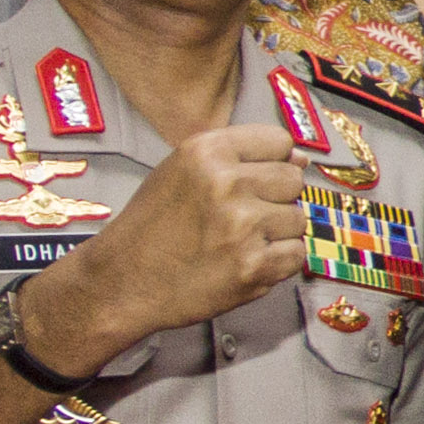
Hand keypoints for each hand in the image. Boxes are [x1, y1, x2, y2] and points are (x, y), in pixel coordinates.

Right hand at [32, 121, 303, 363]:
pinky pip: (296, 254)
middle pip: (293, 179)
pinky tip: (243, 261)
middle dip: (274, 198)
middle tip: (239, 217)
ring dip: (276, 233)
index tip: (254, 179)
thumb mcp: (182, 171)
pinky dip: (277, 262)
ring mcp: (242, 226)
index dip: (273, 162)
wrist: (122, 282)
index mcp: (207, 151)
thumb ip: (240, 158)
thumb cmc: (153, 226)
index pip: (280, 141)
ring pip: (298, 218)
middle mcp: (226, 183)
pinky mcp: (253, 266)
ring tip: (235, 241)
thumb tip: (302, 158)